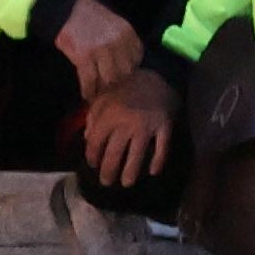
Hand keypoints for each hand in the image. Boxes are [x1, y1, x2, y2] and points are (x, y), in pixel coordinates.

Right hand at [53, 0, 145, 100]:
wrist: (68, 10)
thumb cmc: (92, 18)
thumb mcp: (115, 24)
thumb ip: (123, 42)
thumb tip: (128, 66)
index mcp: (127, 33)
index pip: (136, 59)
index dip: (130, 70)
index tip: (123, 77)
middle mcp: (117, 42)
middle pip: (125, 72)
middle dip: (118, 83)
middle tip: (111, 91)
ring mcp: (101, 50)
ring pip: (109, 80)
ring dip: (103, 90)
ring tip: (98, 95)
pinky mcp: (83, 57)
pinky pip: (89, 81)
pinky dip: (88, 91)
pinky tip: (87, 95)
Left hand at [75, 69, 173, 190]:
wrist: (156, 71)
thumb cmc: (125, 87)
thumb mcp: (103, 98)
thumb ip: (92, 117)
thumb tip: (89, 140)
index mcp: (109, 115)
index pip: (95, 144)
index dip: (92, 158)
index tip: (93, 165)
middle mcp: (126, 124)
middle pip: (113, 155)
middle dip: (108, 172)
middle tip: (106, 182)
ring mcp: (147, 126)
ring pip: (136, 156)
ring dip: (130, 173)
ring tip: (126, 183)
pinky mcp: (165, 126)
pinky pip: (162, 148)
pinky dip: (158, 161)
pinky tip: (153, 172)